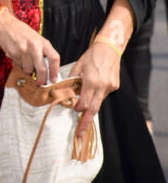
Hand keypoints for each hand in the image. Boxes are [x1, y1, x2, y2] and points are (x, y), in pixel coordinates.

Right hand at [0, 11, 60, 84]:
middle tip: (41, 83)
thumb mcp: (37, 39)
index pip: (54, 58)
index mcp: (42, 42)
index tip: (54, 79)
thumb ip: (44, 52)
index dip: (55, 71)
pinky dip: (21, 65)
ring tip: (26, 62)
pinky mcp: (12, 54)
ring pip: (29, 70)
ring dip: (29, 70)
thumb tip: (49, 70)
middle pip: (41, 69)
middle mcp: (33, 46)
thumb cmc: (23, 32)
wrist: (5, 25)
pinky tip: (19, 56)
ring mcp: (22, 51)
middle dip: (42, 80)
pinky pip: (19, 66)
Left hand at [70, 21, 126, 139]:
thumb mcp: (78, 65)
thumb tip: (67, 90)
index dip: (78, 108)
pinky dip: (96, 97)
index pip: (84, 101)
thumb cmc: (91, 55)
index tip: (74, 110)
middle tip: (80, 133)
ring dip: (91, 108)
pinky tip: (92, 94)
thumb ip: (73, 79)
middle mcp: (102, 86)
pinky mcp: (115, 86)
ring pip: (99, 102)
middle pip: (94, 108)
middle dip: (86, 122)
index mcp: (92, 81)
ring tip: (83, 117)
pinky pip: (103, 95)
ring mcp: (110, 87)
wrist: (109, 48)